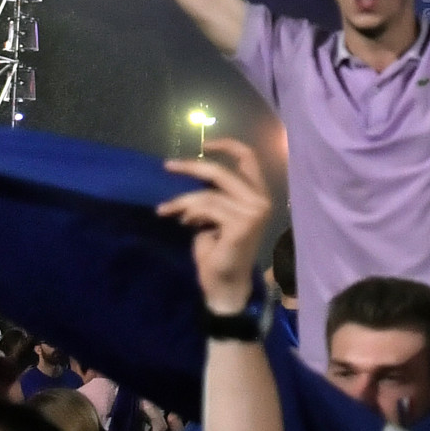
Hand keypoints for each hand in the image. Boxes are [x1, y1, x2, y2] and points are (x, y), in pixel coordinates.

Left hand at [159, 139, 272, 317]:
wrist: (224, 286)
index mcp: (258, 194)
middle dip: (192, 166)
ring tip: (168, 211)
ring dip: (182, 201)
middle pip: (222, 171)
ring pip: (208, 193)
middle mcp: (261, 200)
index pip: (249, 158)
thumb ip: (213, 195)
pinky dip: (189, 212)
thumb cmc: (219, 252)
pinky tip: (184, 223)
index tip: (203, 144)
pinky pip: (207, 208)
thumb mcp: (214, 216)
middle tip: (168, 166)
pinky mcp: (242, 225)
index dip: (227, 145)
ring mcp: (254, 212)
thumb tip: (192, 177)